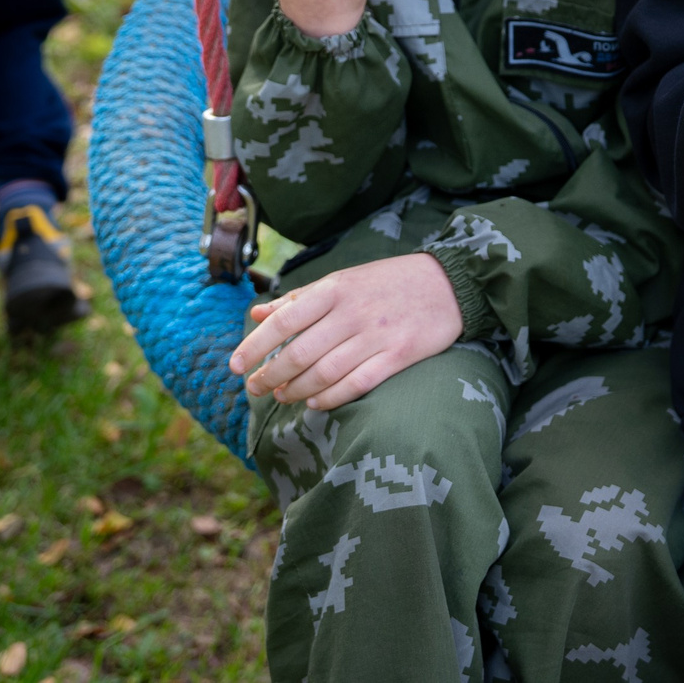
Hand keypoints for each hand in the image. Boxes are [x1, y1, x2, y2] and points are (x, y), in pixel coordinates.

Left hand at [228, 253, 463, 409]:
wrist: (448, 283)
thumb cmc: (388, 282)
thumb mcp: (343, 280)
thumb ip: (299, 299)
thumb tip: (257, 312)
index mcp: (335, 289)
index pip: (283, 321)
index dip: (254, 347)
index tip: (235, 366)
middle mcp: (352, 312)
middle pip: (299, 353)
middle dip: (271, 376)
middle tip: (256, 389)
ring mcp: (376, 335)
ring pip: (324, 372)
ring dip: (297, 390)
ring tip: (283, 397)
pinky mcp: (399, 355)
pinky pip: (356, 383)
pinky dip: (331, 397)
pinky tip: (315, 403)